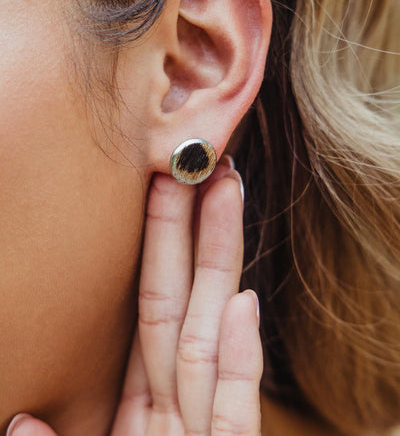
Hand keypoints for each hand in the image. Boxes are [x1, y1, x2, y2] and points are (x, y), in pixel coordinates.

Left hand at [6, 158, 262, 435]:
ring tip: (225, 191)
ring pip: (208, 340)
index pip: (154, 314)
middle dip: (196, 231)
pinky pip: (235, 416)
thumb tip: (20, 420)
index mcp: (143, 412)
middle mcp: (178, 413)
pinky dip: (240, 361)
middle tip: (202, 165)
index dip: (163, 248)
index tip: (166, 190)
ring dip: (218, 264)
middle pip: (185, 306)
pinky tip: (242, 302)